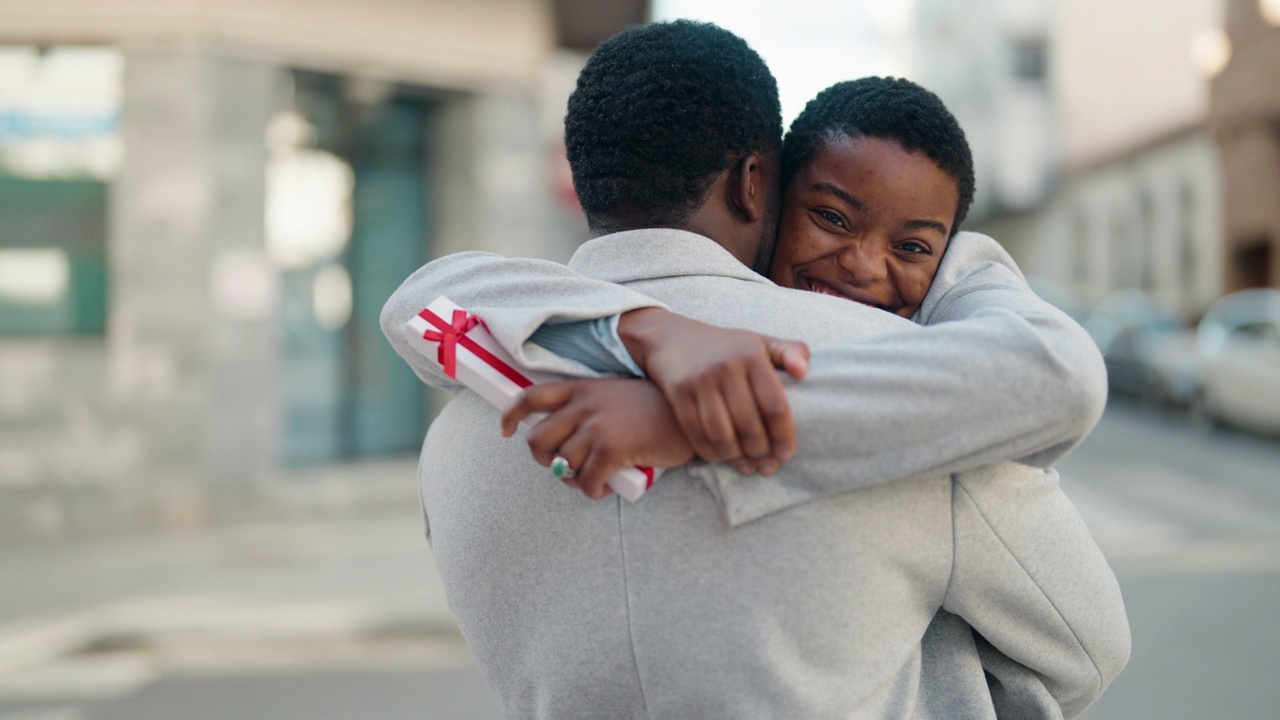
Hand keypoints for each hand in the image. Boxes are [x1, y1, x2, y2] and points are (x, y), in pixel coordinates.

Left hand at [501, 379, 694, 499]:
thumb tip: (563, 447)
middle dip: (544, 459)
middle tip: (562, 466)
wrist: (690, 415)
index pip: (531, 397)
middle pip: (537, 439)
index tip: (506, 431)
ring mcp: (596, 426)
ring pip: (562, 464)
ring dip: (574, 479)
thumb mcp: (616, 396)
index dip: (511, 415)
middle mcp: (584, 405)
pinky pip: (586, 481)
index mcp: (582, 388)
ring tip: (592, 479)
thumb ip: (588, 411)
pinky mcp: (611, 449)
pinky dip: (592, 491)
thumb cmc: (655, 410)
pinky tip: (604, 488)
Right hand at [616, 308, 808, 472]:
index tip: (786, 454)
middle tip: (767, 466)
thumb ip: (790, 352)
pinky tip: (722, 458)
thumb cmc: (724, 346)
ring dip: (736, 457)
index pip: (775, 406)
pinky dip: (711, 452)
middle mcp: (727, 366)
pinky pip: (697, 432)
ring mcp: (701, 380)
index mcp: (752, 355)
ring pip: (722, 434)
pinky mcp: (678, 392)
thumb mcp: (759, 342)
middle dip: (761, 452)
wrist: (670, 337)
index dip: (783, 436)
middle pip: (749, 425)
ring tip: (747, 466)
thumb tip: (804, 373)